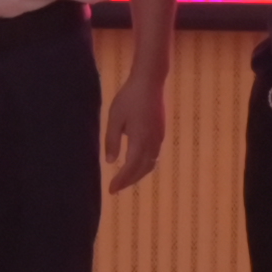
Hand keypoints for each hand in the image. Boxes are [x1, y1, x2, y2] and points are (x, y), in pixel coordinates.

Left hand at [102, 67, 169, 193]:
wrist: (150, 82)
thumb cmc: (129, 98)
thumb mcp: (115, 118)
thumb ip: (112, 140)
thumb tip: (110, 162)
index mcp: (140, 140)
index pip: (130, 168)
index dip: (121, 181)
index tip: (111, 190)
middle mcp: (153, 143)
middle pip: (142, 170)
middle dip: (129, 181)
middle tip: (115, 188)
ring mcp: (159, 138)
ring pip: (150, 165)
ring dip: (138, 175)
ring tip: (125, 179)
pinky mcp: (161, 133)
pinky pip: (154, 156)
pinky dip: (145, 166)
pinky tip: (137, 164)